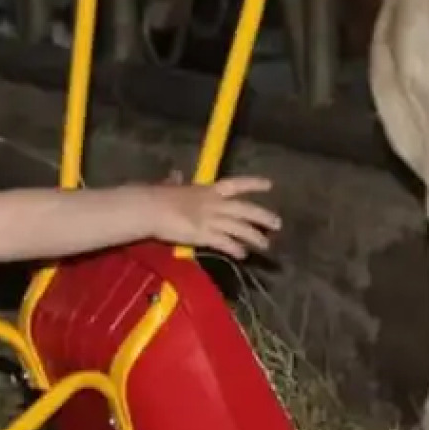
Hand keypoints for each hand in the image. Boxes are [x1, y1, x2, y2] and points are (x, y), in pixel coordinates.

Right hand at [147, 175, 281, 259]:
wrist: (150, 208)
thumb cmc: (158, 195)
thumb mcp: (171, 186)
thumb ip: (176, 182)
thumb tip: (175, 175)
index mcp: (207, 189)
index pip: (236, 184)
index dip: (253, 184)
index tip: (270, 185)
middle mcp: (214, 203)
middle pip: (245, 210)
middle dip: (262, 216)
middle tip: (277, 223)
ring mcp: (211, 220)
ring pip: (239, 228)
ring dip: (254, 236)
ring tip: (266, 245)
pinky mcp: (205, 235)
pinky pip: (225, 243)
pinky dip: (235, 249)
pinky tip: (243, 255)